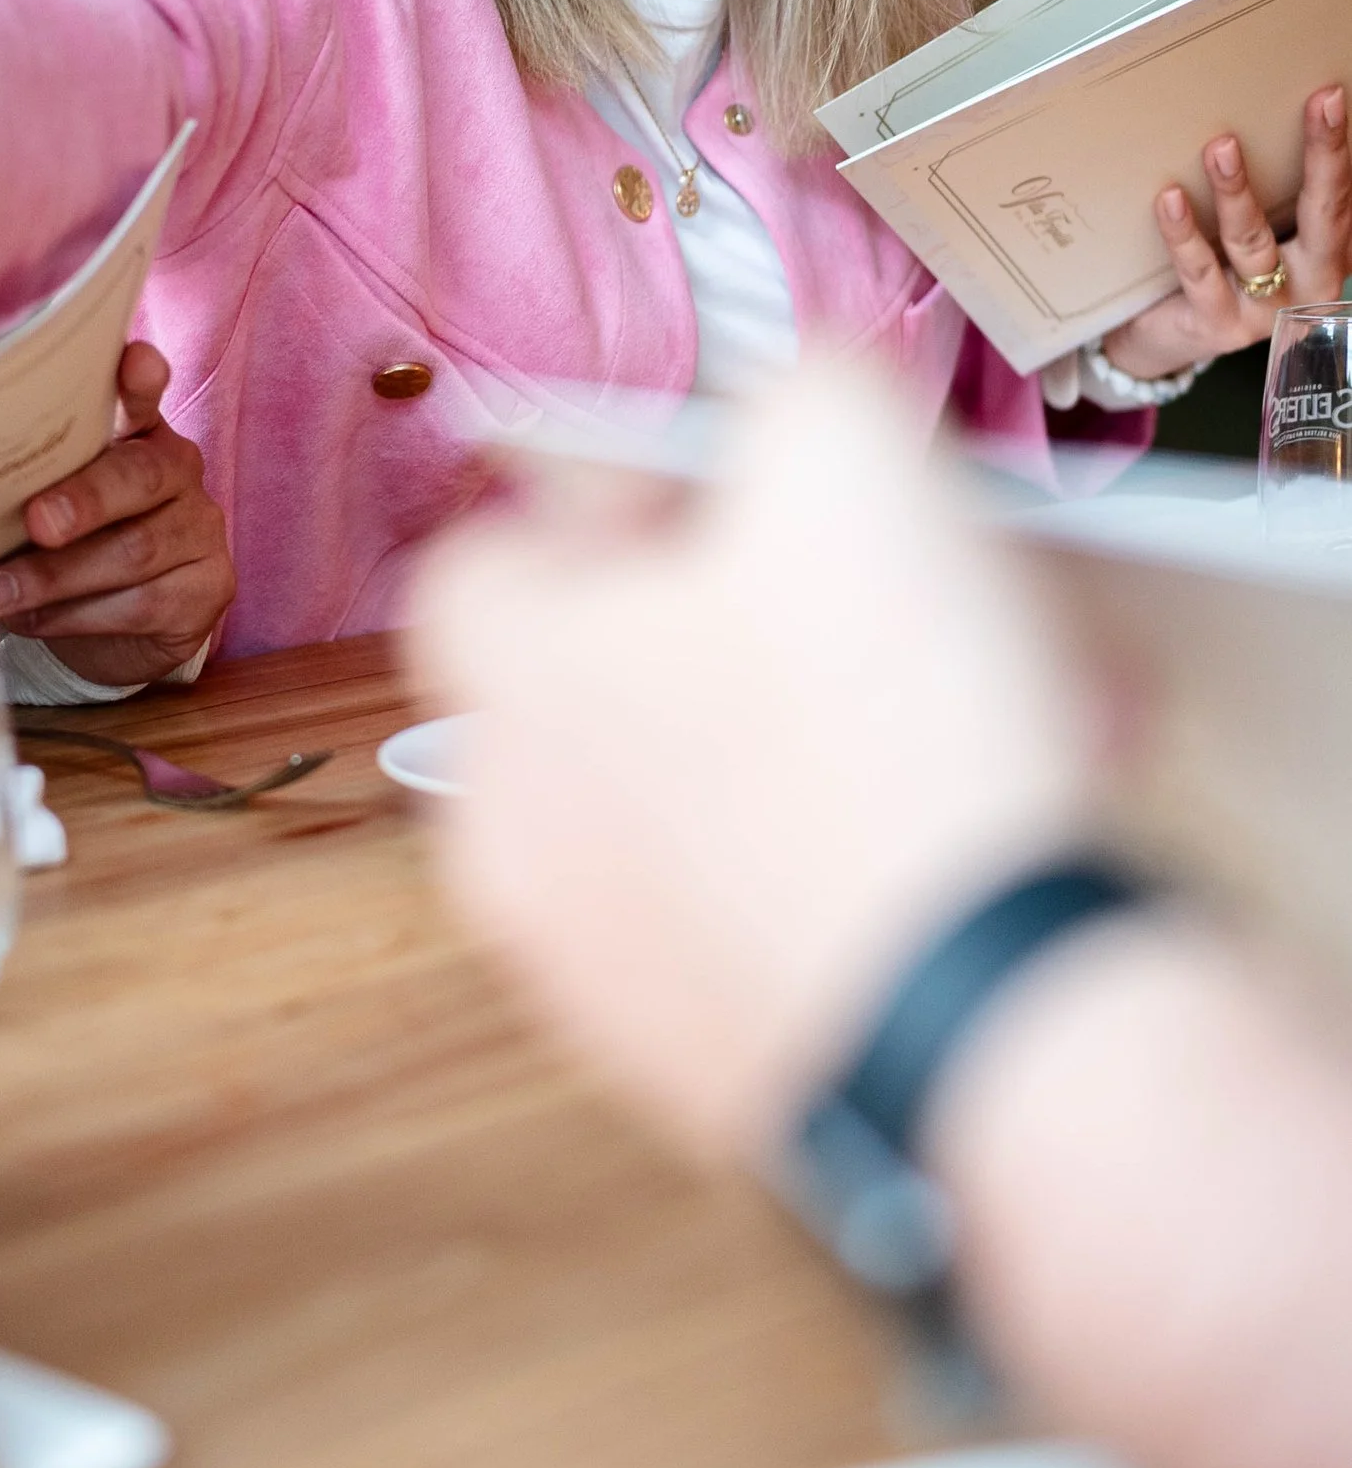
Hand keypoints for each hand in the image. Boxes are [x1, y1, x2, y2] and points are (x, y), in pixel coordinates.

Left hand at [0, 343, 236, 690]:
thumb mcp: (45, 503)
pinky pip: (139, 605)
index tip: (132, 360)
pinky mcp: (206, 591)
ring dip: (55, 577)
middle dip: (84, 500)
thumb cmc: (74, 545)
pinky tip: (31, 619)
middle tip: (36, 523)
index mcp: (139, 433)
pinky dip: (74, 617)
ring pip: (134, 552)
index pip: (143, 395)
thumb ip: (22, 483)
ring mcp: (200, 531)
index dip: (140, 379)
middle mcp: (179, 471)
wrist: (128, 624)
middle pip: (141, 476)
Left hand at [410, 363, 1091, 1160]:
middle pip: (603, 687)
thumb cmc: (885, 737)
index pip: (477, 563)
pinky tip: (983, 829)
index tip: (726, 504)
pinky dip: (858, 865)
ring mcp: (602, 976)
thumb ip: (797, 392)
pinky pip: (770, 923)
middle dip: (743, 626)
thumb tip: (795, 405)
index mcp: (508, 684)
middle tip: (872, 602)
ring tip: (969, 708)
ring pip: (704, 805)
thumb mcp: (848, 456)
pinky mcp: (712, 1075)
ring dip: (819, 738)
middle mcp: (517, 838)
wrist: (990, 1033)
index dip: (600, 511)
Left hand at [1103, 84, 1351, 380]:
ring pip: (1252, 242)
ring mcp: (1266, 310)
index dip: (1336, 147)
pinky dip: (1183, 232)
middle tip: (1321, 104)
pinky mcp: (1218, 325)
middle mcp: (1310, 283)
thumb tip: (1266, 119)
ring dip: (1237, 191)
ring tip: (1221, 146)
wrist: (1167, 338)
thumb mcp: (1256, 231)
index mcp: (1327, 253)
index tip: (1330, 97)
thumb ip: (1275, 195)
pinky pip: (1198, 271)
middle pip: (1322, 214)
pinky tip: (1170, 198)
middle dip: (1322, 157)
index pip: (1339, 196)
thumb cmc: (1221, 270)